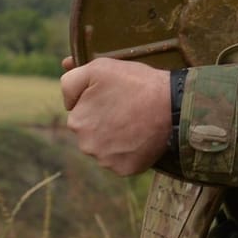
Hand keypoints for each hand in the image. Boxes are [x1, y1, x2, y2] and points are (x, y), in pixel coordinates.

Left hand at [60, 58, 171, 176]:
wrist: (172, 105)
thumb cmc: (135, 83)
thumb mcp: (98, 68)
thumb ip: (72, 79)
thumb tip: (65, 94)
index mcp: (76, 121)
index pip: (80, 113)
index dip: (96, 104)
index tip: (113, 98)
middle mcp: (86, 146)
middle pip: (91, 133)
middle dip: (103, 123)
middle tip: (125, 110)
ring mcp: (106, 161)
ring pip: (105, 148)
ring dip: (115, 139)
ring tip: (134, 123)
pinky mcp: (125, 170)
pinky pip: (122, 161)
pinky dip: (129, 152)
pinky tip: (140, 137)